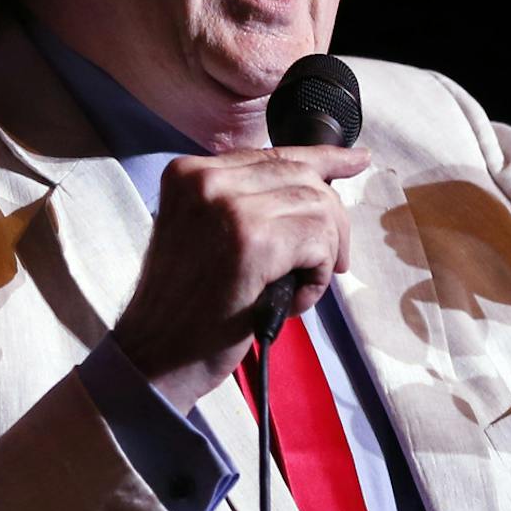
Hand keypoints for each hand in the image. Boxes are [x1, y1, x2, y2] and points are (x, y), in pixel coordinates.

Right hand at [111, 144, 369, 411]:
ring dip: (324, 254)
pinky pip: (319, 241)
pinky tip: (296, 300)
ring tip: (300, 289)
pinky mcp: (253, 241)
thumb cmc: (187, 306)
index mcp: (191, 172)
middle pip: (303, 176)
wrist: (154, 356)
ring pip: (318, 208)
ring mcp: (229, 207)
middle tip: (336, 261)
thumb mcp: (205, 234)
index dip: (323, 158)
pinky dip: (319, 275)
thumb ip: (246, 203)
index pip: (273, 154)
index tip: (356, 159)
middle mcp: (207, 179)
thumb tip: (317, 184)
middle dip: (333, 220)